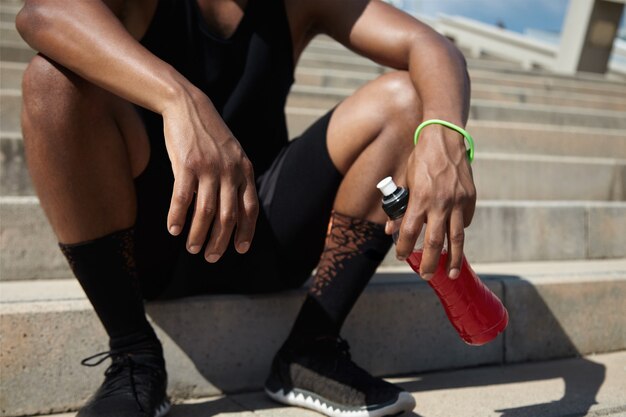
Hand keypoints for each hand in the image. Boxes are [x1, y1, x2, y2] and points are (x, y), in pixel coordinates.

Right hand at [162, 88, 258, 261]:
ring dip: (198, 235)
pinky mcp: (186, 164)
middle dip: (221, 241)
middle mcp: (230, 171)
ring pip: (206, 212)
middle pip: (228, 216)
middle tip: (211, 257)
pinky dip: (177, 218)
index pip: (250, 208)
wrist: (188, 106)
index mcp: (244, 170)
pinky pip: (182, 199)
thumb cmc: (209, 135)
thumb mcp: (232, 154)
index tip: (241, 249)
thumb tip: (235, 210)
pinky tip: (173, 229)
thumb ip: (237, 178)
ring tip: (192, 248)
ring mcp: (208, 168)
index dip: (246, 231)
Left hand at [394, 124, 475, 278]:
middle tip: (426, 276)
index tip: (402, 258)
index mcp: (420, 198)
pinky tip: (456, 240)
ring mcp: (459, 201)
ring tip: (450, 274)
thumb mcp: (404, 181)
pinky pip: (465, 221)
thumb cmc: (420, 159)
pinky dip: (460, 232)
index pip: (410, 232)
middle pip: (435, 242)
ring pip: (457, 238)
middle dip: (430, 262)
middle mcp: (440, 203)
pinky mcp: (471, 198)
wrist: (445, 138)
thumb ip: (398, 207)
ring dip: (454, 259)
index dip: (405, 248)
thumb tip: (390, 230)